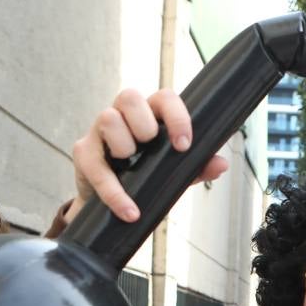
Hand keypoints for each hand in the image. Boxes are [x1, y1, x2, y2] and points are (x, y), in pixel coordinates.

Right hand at [66, 88, 228, 223]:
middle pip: (129, 96)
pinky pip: (95, 165)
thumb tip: (221, 164)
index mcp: (151, 114)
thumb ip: (197, 168)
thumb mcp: (175, 173)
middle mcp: (123, 115)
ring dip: (124, 145)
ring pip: (108, 118)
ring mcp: (100, 130)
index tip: (184, 145)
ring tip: (132, 167)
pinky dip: (114, 192)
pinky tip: (129, 210)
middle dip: (144, 123)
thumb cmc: (148, 177)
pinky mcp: (84, 152)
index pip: (164, 98)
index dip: (176, 116)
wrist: (117, 204)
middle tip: (151, 147)